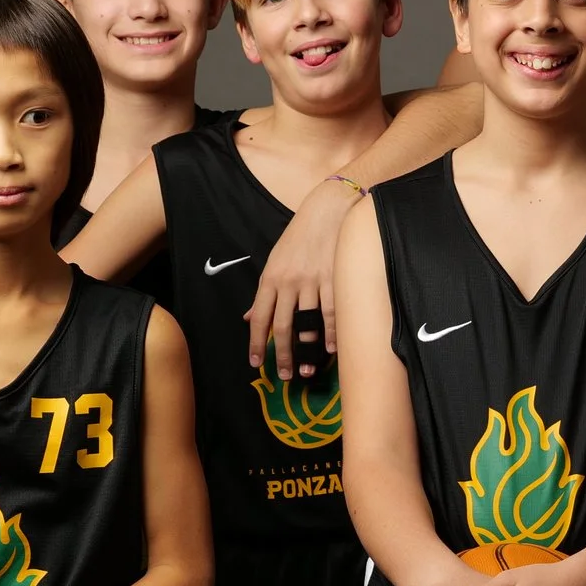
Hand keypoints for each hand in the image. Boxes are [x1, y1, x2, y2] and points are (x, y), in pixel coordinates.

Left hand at [245, 181, 356, 378]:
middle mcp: (290, 282)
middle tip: (284, 376)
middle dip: (282, 355)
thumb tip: (250, 318)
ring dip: (308, 350)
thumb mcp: (275, 262)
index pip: (260, 318)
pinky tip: (331, 349)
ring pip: (308, 323)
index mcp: (271, 278)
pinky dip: (332, 333)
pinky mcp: (335, 278)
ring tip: (309, 369)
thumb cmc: (300, 236)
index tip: (256, 364)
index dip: (257, 343)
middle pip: (282, 326)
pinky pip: (332, 312)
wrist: (328, 209)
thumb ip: (265, 293)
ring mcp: (313, 281)